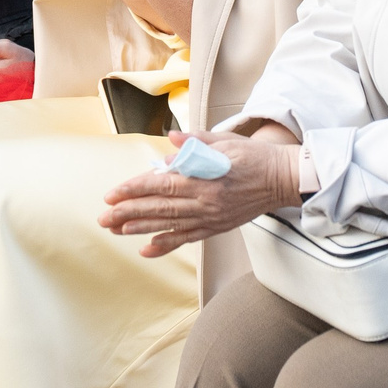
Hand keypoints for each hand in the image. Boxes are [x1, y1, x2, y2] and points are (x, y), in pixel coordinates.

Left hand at [98, 124, 304, 255]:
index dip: (134, 190)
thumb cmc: (255, 157)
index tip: (112, 195)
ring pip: (169, 225)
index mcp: (206, 178)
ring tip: (116, 230)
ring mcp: (211, 217)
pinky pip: (187, 238)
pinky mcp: (217, 227)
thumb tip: (170, 139)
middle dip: (128, 213)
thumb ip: (196, 141)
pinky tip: (146, 249)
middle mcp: (206, 202)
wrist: (283, 181)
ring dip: (140, 228)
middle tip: (103, 218)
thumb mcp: (226, 141)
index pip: (162, 184)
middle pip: (159, 208)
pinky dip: (165, 244)